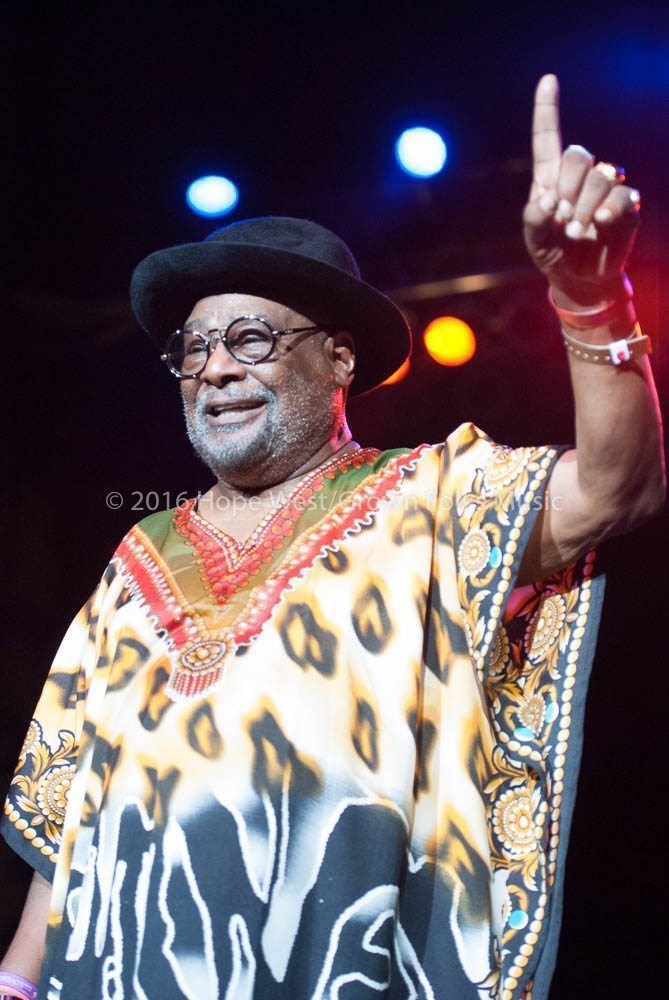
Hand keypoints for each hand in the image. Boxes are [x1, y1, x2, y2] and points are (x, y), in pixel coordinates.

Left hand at [523, 74, 640, 306]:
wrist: (579, 279)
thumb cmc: (553, 254)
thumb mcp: (534, 241)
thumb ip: (534, 219)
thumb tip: (551, 199)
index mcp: (550, 179)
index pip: (548, 140)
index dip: (547, 111)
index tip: (548, 80)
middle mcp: (580, 178)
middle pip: (579, 156)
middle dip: (568, 187)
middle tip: (563, 217)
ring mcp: (606, 190)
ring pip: (603, 175)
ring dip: (586, 206)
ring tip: (576, 230)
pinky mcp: (626, 206)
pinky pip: (622, 197)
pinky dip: (608, 212)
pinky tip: (600, 226)